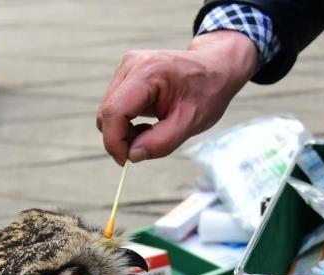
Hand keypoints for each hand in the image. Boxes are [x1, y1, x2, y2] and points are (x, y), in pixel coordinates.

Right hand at [97, 31, 257, 164]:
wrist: (215, 68)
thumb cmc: (207, 92)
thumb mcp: (190, 123)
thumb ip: (161, 143)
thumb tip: (132, 155)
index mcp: (148, 72)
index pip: (114, 111)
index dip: (114, 141)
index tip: (126, 160)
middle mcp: (131, 65)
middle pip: (107, 112)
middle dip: (120, 138)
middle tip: (144, 148)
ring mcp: (126, 67)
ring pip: (108, 111)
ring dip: (123, 130)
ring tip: (151, 131)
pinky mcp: (125, 74)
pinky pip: (114, 106)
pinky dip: (126, 122)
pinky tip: (146, 123)